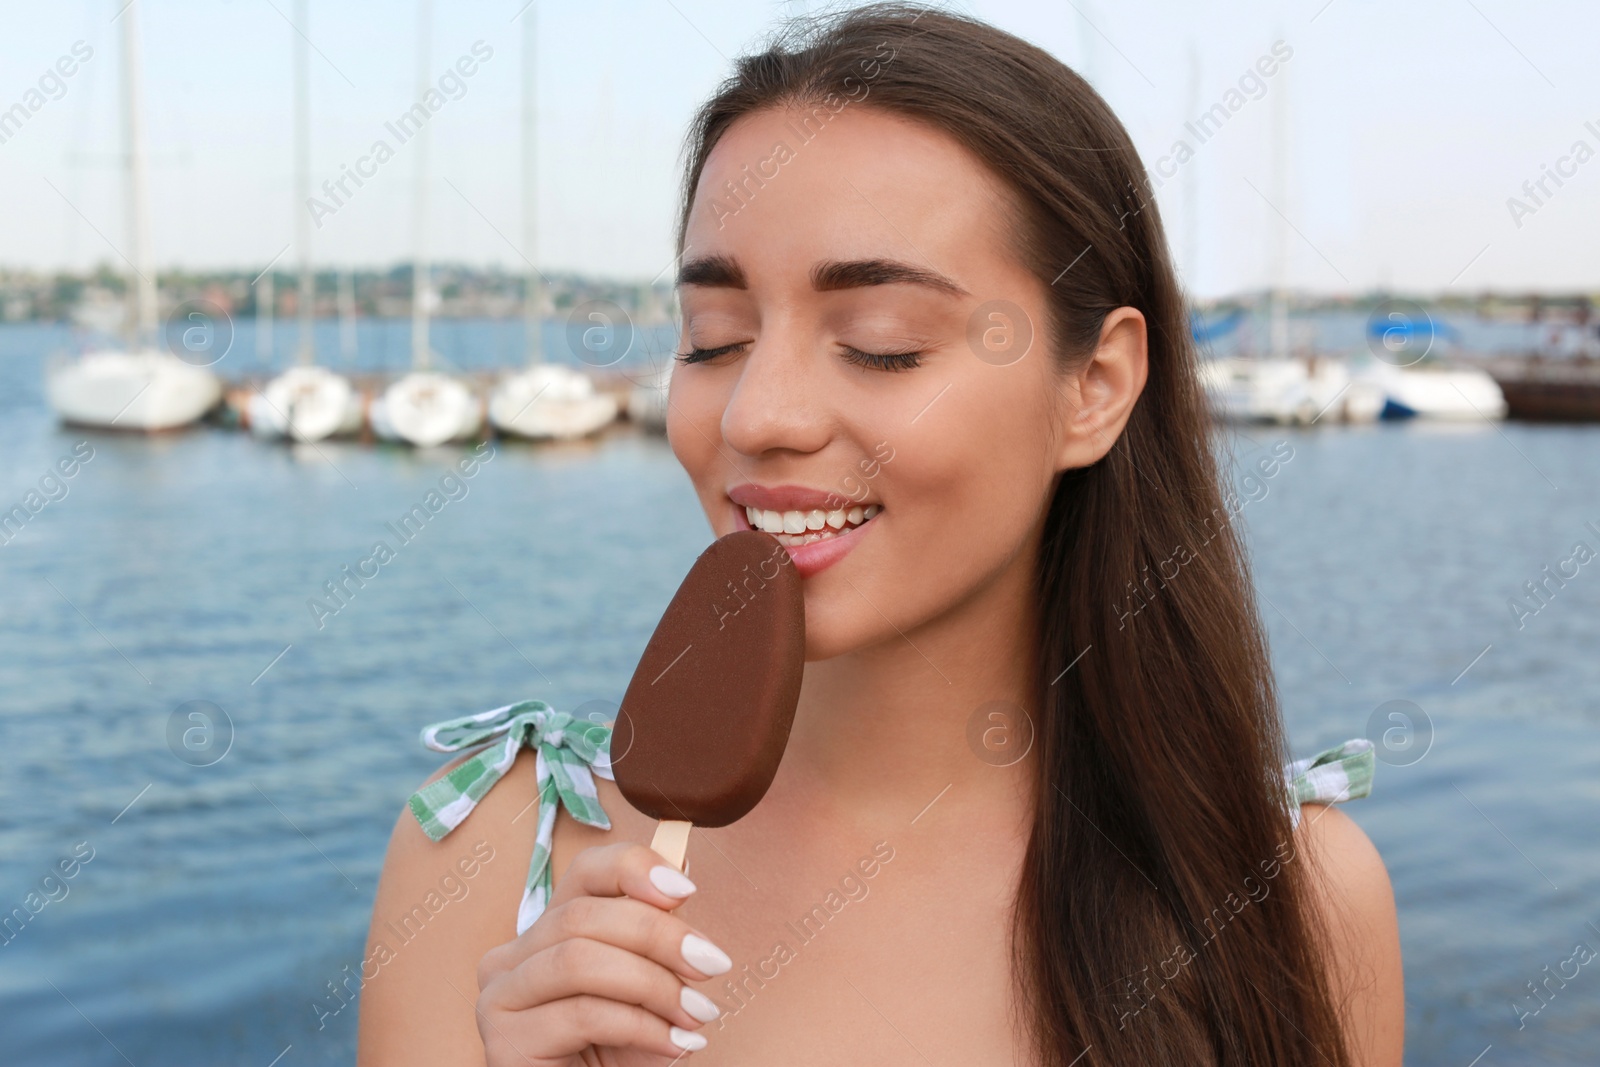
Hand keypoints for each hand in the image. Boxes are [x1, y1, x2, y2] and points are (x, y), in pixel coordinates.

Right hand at [475, 843, 730, 1065]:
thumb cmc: (621, 1053)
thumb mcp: (644, 986)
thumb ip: (653, 935)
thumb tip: (681, 873)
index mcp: (545, 932)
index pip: (583, 873)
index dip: (633, 868)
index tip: (685, 889)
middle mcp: (511, 958)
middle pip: (582, 915)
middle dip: (658, 935)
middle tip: (711, 962)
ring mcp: (499, 998)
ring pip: (578, 960)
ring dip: (653, 984)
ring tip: (697, 1012)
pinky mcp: (504, 1042)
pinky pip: (581, 1015)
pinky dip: (641, 1026)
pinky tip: (674, 1042)